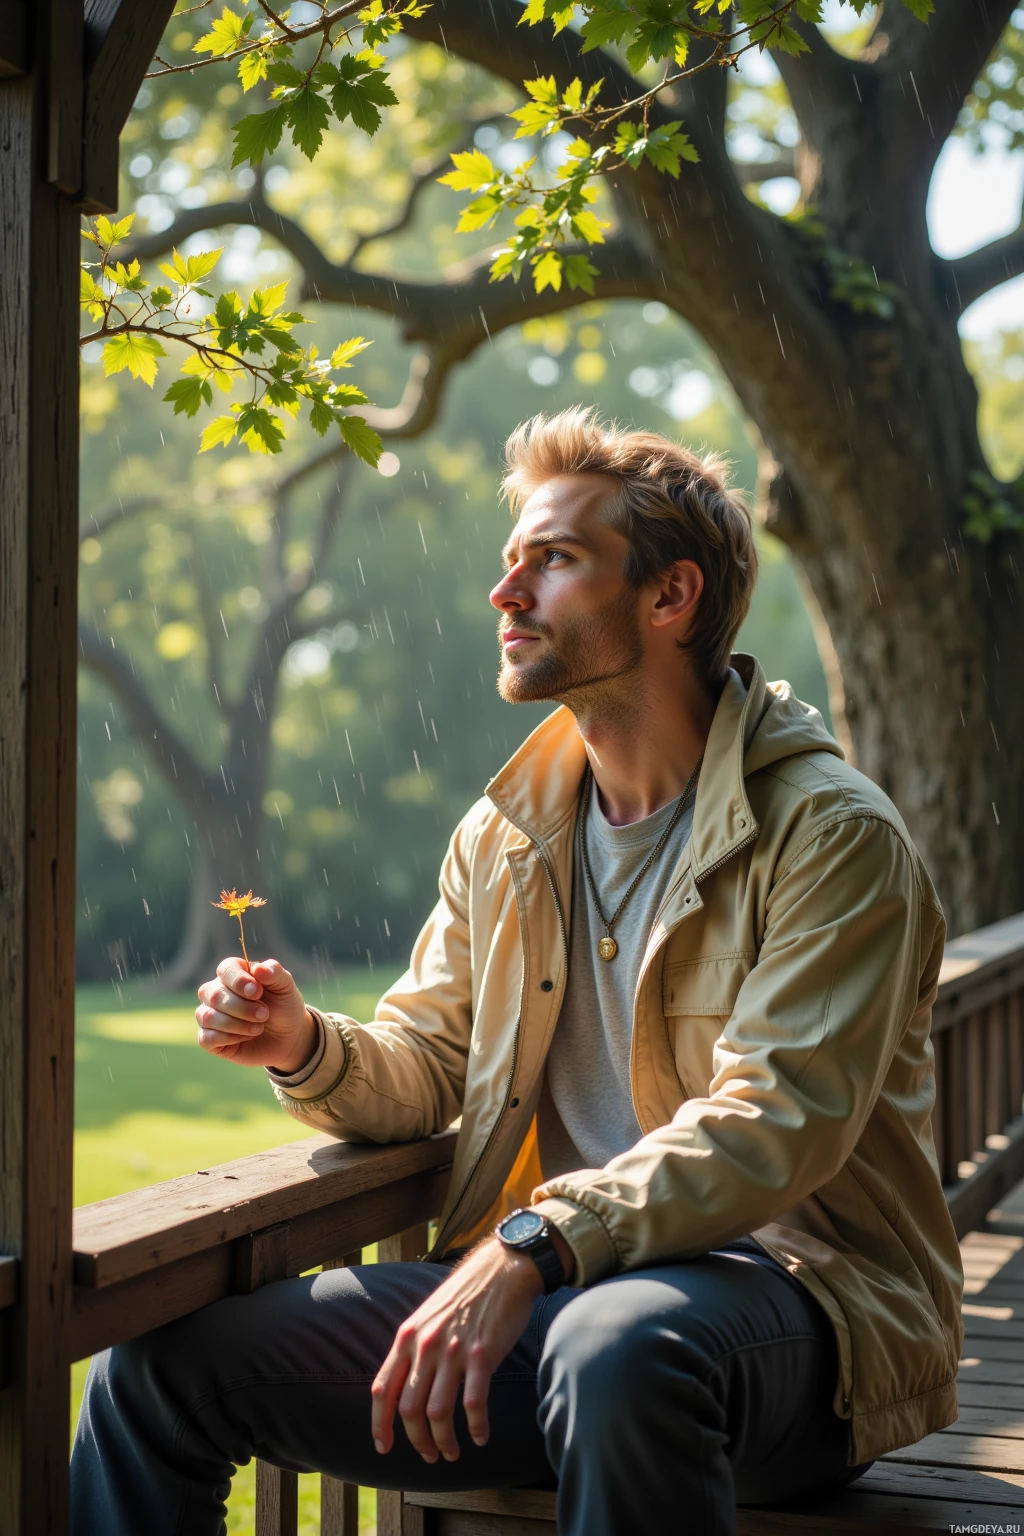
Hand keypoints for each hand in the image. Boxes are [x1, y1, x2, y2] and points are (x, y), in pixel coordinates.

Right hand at [196, 956, 318, 1072]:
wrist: (288, 1038)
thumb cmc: (283, 1007)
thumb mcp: (285, 988)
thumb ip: (275, 973)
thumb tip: (259, 968)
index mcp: (234, 973)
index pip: (226, 969)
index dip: (239, 981)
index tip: (258, 992)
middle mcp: (216, 991)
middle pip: (215, 995)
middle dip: (242, 1008)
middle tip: (264, 1014)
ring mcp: (209, 1014)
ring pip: (208, 1017)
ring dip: (236, 1024)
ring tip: (258, 1028)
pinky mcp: (208, 1038)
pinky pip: (206, 1038)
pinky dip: (229, 1039)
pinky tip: (246, 1037)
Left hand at [372, 1238, 546, 1463]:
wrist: (502, 1269)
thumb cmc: (466, 1294)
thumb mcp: (428, 1315)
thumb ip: (414, 1347)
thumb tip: (404, 1384)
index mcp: (408, 1336)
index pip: (383, 1389)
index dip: (379, 1424)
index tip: (384, 1447)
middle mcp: (426, 1345)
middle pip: (409, 1410)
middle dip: (417, 1441)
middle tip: (429, 1455)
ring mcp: (454, 1350)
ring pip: (438, 1413)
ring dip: (443, 1442)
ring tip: (451, 1453)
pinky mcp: (483, 1355)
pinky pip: (474, 1404)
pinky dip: (476, 1428)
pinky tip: (480, 1437)